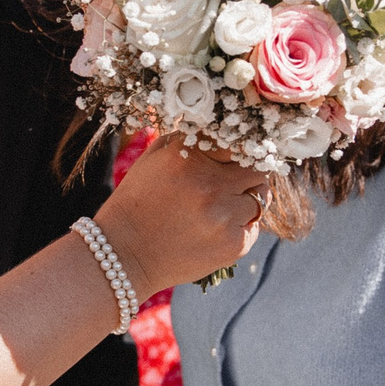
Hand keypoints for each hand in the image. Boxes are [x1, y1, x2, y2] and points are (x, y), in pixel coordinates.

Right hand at [92, 138, 265, 294]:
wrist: (124, 256)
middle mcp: (210, 184)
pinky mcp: (234, 244)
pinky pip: (254, 226)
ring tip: (221, 208)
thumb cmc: (137, 204)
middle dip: (250, 170)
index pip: (237, 138)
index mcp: (189, 157)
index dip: (240, 145)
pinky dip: (240, 226)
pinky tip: (215, 230)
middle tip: (237, 179)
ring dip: (246, 199)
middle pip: (257, 166)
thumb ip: (187, 141)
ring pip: (260, 196)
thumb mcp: (153, 160)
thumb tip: (219, 129)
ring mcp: (224, 215)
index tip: (239, 151)